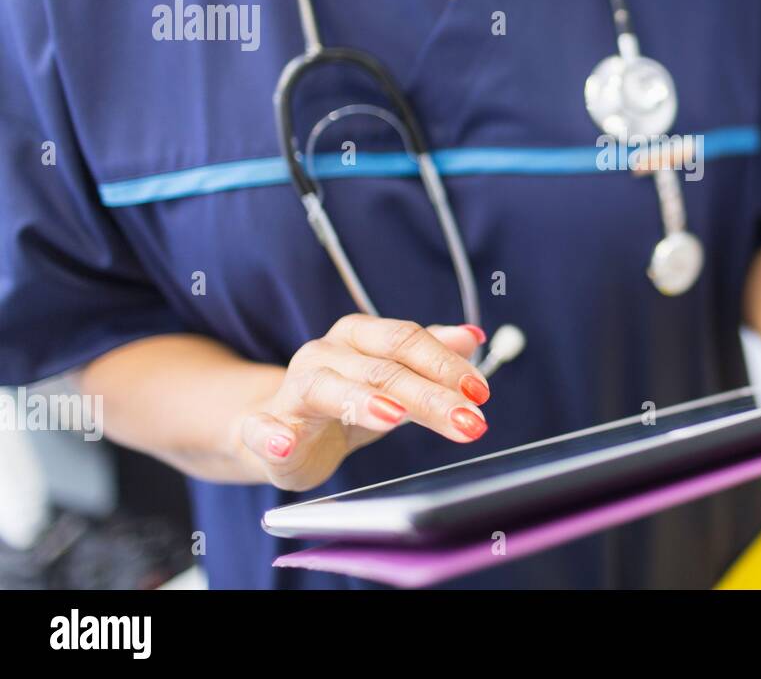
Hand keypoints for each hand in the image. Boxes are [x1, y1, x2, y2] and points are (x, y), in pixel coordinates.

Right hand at [239, 315, 491, 490]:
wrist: (280, 431)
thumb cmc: (347, 400)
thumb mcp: (394, 376)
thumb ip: (432, 356)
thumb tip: (472, 337)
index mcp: (358, 336)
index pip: (406, 340)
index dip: (445, 364)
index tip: (479, 391)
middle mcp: (325, 353)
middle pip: (381, 369)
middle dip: (430, 396)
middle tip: (468, 420)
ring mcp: (292, 389)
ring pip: (327, 388)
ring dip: (362, 401)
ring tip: (393, 416)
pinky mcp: (263, 429)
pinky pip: (262, 428)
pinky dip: (271, 435)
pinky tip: (284, 443)